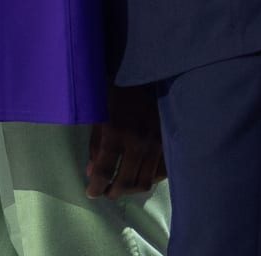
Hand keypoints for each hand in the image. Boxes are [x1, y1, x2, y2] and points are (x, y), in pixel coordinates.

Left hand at [86, 84, 164, 198]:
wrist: (146, 68)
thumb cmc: (116, 88)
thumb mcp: (99, 114)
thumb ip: (96, 145)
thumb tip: (92, 172)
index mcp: (116, 131)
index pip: (104, 171)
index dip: (96, 187)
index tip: (91, 193)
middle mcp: (138, 141)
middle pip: (126, 182)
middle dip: (113, 192)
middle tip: (106, 192)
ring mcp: (157, 141)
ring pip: (146, 181)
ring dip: (131, 188)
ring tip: (123, 186)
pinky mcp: (170, 140)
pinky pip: (162, 171)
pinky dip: (151, 178)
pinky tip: (142, 174)